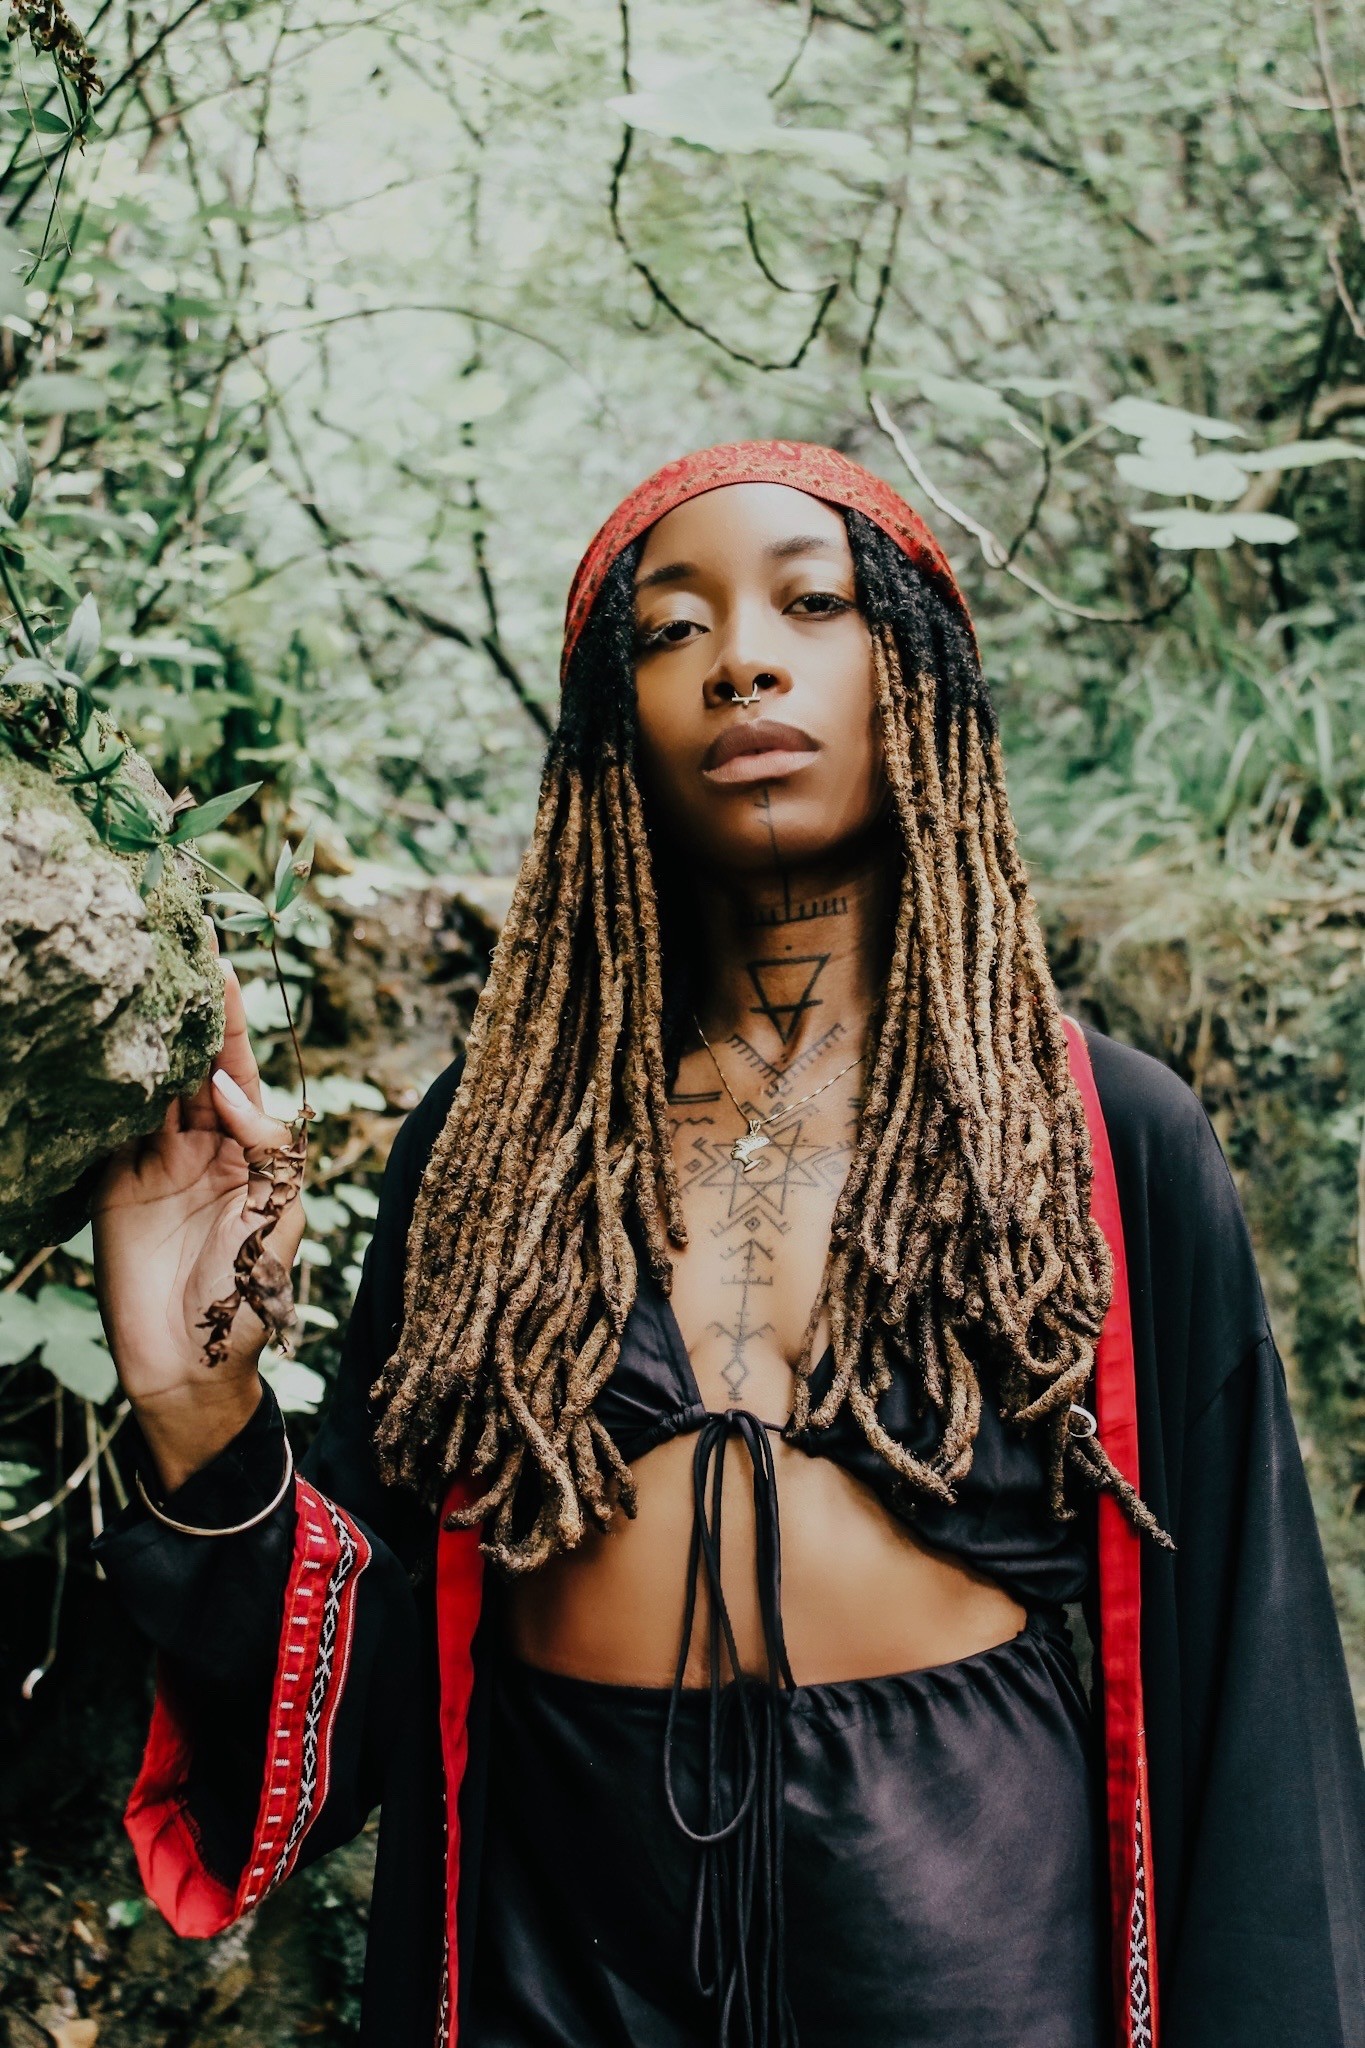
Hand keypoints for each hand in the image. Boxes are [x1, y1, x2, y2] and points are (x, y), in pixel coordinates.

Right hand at [91, 921, 307, 1488]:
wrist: (190, 1364)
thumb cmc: (249, 1298)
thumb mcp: (278, 1217)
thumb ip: (266, 1147)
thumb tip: (225, 1085)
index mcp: (254, 1149)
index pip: (239, 1069)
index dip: (230, 1020)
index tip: (220, 964)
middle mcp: (204, 1145)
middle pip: (190, 1065)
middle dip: (182, 1012)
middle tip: (169, 949)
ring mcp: (154, 1162)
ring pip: (148, 1086)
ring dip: (143, 1039)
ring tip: (134, 980)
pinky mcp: (112, 1183)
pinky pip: (110, 1125)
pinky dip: (107, 1087)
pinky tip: (102, 1043)